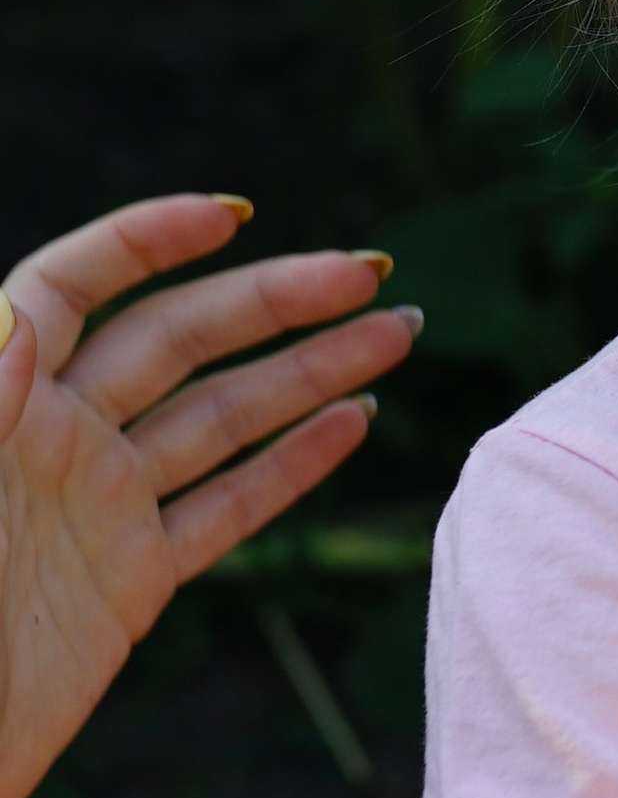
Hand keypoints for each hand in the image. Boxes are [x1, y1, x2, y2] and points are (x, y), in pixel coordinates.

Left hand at [1, 195, 419, 797]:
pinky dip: (294, 466)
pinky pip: (225, 510)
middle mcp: (55, 438)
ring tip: (398, 330)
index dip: (145, 242)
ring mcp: (100, 507)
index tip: (232, 216)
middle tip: (366, 272)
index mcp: (0, 403)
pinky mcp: (132, 581)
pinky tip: (355, 421)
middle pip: (176, 340)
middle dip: (274, 299)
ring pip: (221, 418)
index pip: (74, 289)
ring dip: (310, 370)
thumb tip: (17, 317)